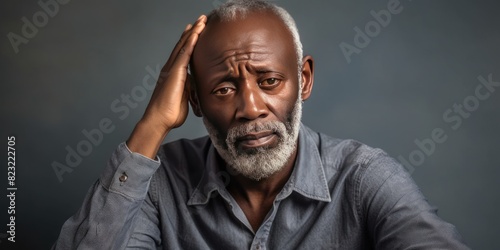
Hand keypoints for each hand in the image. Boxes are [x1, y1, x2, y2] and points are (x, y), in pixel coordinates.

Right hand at [127, 15, 206, 157]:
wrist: (159, 120)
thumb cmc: (170, 113)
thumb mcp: (184, 97)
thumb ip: (189, 87)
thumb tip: (196, 84)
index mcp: (174, 74)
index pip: (184, 53)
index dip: (190, 41)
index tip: (197, 30)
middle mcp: (171, 68)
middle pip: (183, 45)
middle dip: (192, 32)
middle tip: (200, 20)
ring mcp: (171, 69)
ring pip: (183, 46)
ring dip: (193, 32)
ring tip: (201, 21)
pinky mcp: (174, 73)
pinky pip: (184, 54)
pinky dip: (190, 42)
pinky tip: (196, 33)